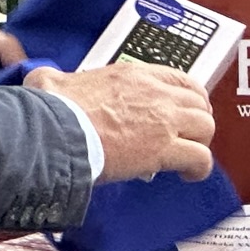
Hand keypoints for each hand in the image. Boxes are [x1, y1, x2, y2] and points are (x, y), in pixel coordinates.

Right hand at [25, 59, 214, 182]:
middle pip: (198, 103)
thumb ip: (54, 78)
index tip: (184, 110)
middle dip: (197, 120)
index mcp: (132, 75)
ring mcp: (163, 120)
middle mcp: (155, 93)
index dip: (188, 97)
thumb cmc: (52, 111)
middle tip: (188, 136)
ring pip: (206, 127)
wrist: (54, 133)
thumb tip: (44, 80)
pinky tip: (188, 175)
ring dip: (200, 143)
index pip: (179, 79)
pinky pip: (200, 157)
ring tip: (188, 157)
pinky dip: (199, 168)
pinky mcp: (163, 149)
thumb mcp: (52, 81)